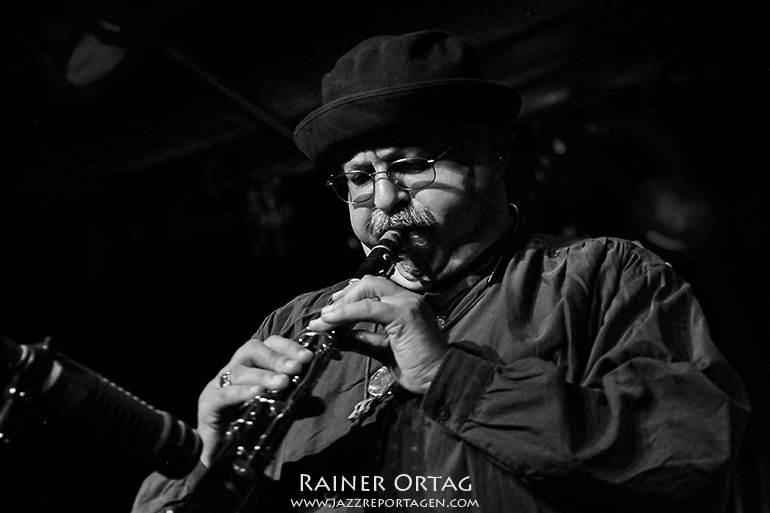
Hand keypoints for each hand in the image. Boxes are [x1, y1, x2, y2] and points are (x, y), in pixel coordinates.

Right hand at [196, 336, 313, 466]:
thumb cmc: (247, 427)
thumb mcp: (279, 413)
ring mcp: (219, 386)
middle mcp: (234, 371)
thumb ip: (298, 406)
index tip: (309, 356)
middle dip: (277, 357)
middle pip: (252, 349)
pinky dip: (241, 392)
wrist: (220, 457)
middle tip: (296, 367)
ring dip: (263, 375)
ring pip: (239, 371)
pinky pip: (224, 394)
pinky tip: (257, 394)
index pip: (270, 345)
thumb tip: (321, 403)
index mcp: (252, 367)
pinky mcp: (209, 404)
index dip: (289, 346)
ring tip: (283, 382)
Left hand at [306, 275, 446, 394]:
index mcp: (406, 304)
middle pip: (369, 283)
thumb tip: (339, 335)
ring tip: (324, 319)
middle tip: (326, 315)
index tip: (332, 310)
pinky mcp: (404, 314)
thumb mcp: (383, 349)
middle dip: (344, 296)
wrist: (438, 379)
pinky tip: (332, 321)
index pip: (375, 288)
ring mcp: (408, 304)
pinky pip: (368, 309)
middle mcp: (408, 299)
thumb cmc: (417, 367)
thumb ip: (363, 339)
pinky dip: (346, 313)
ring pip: (367, 291)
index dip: (351, 296)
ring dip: (341, 305)